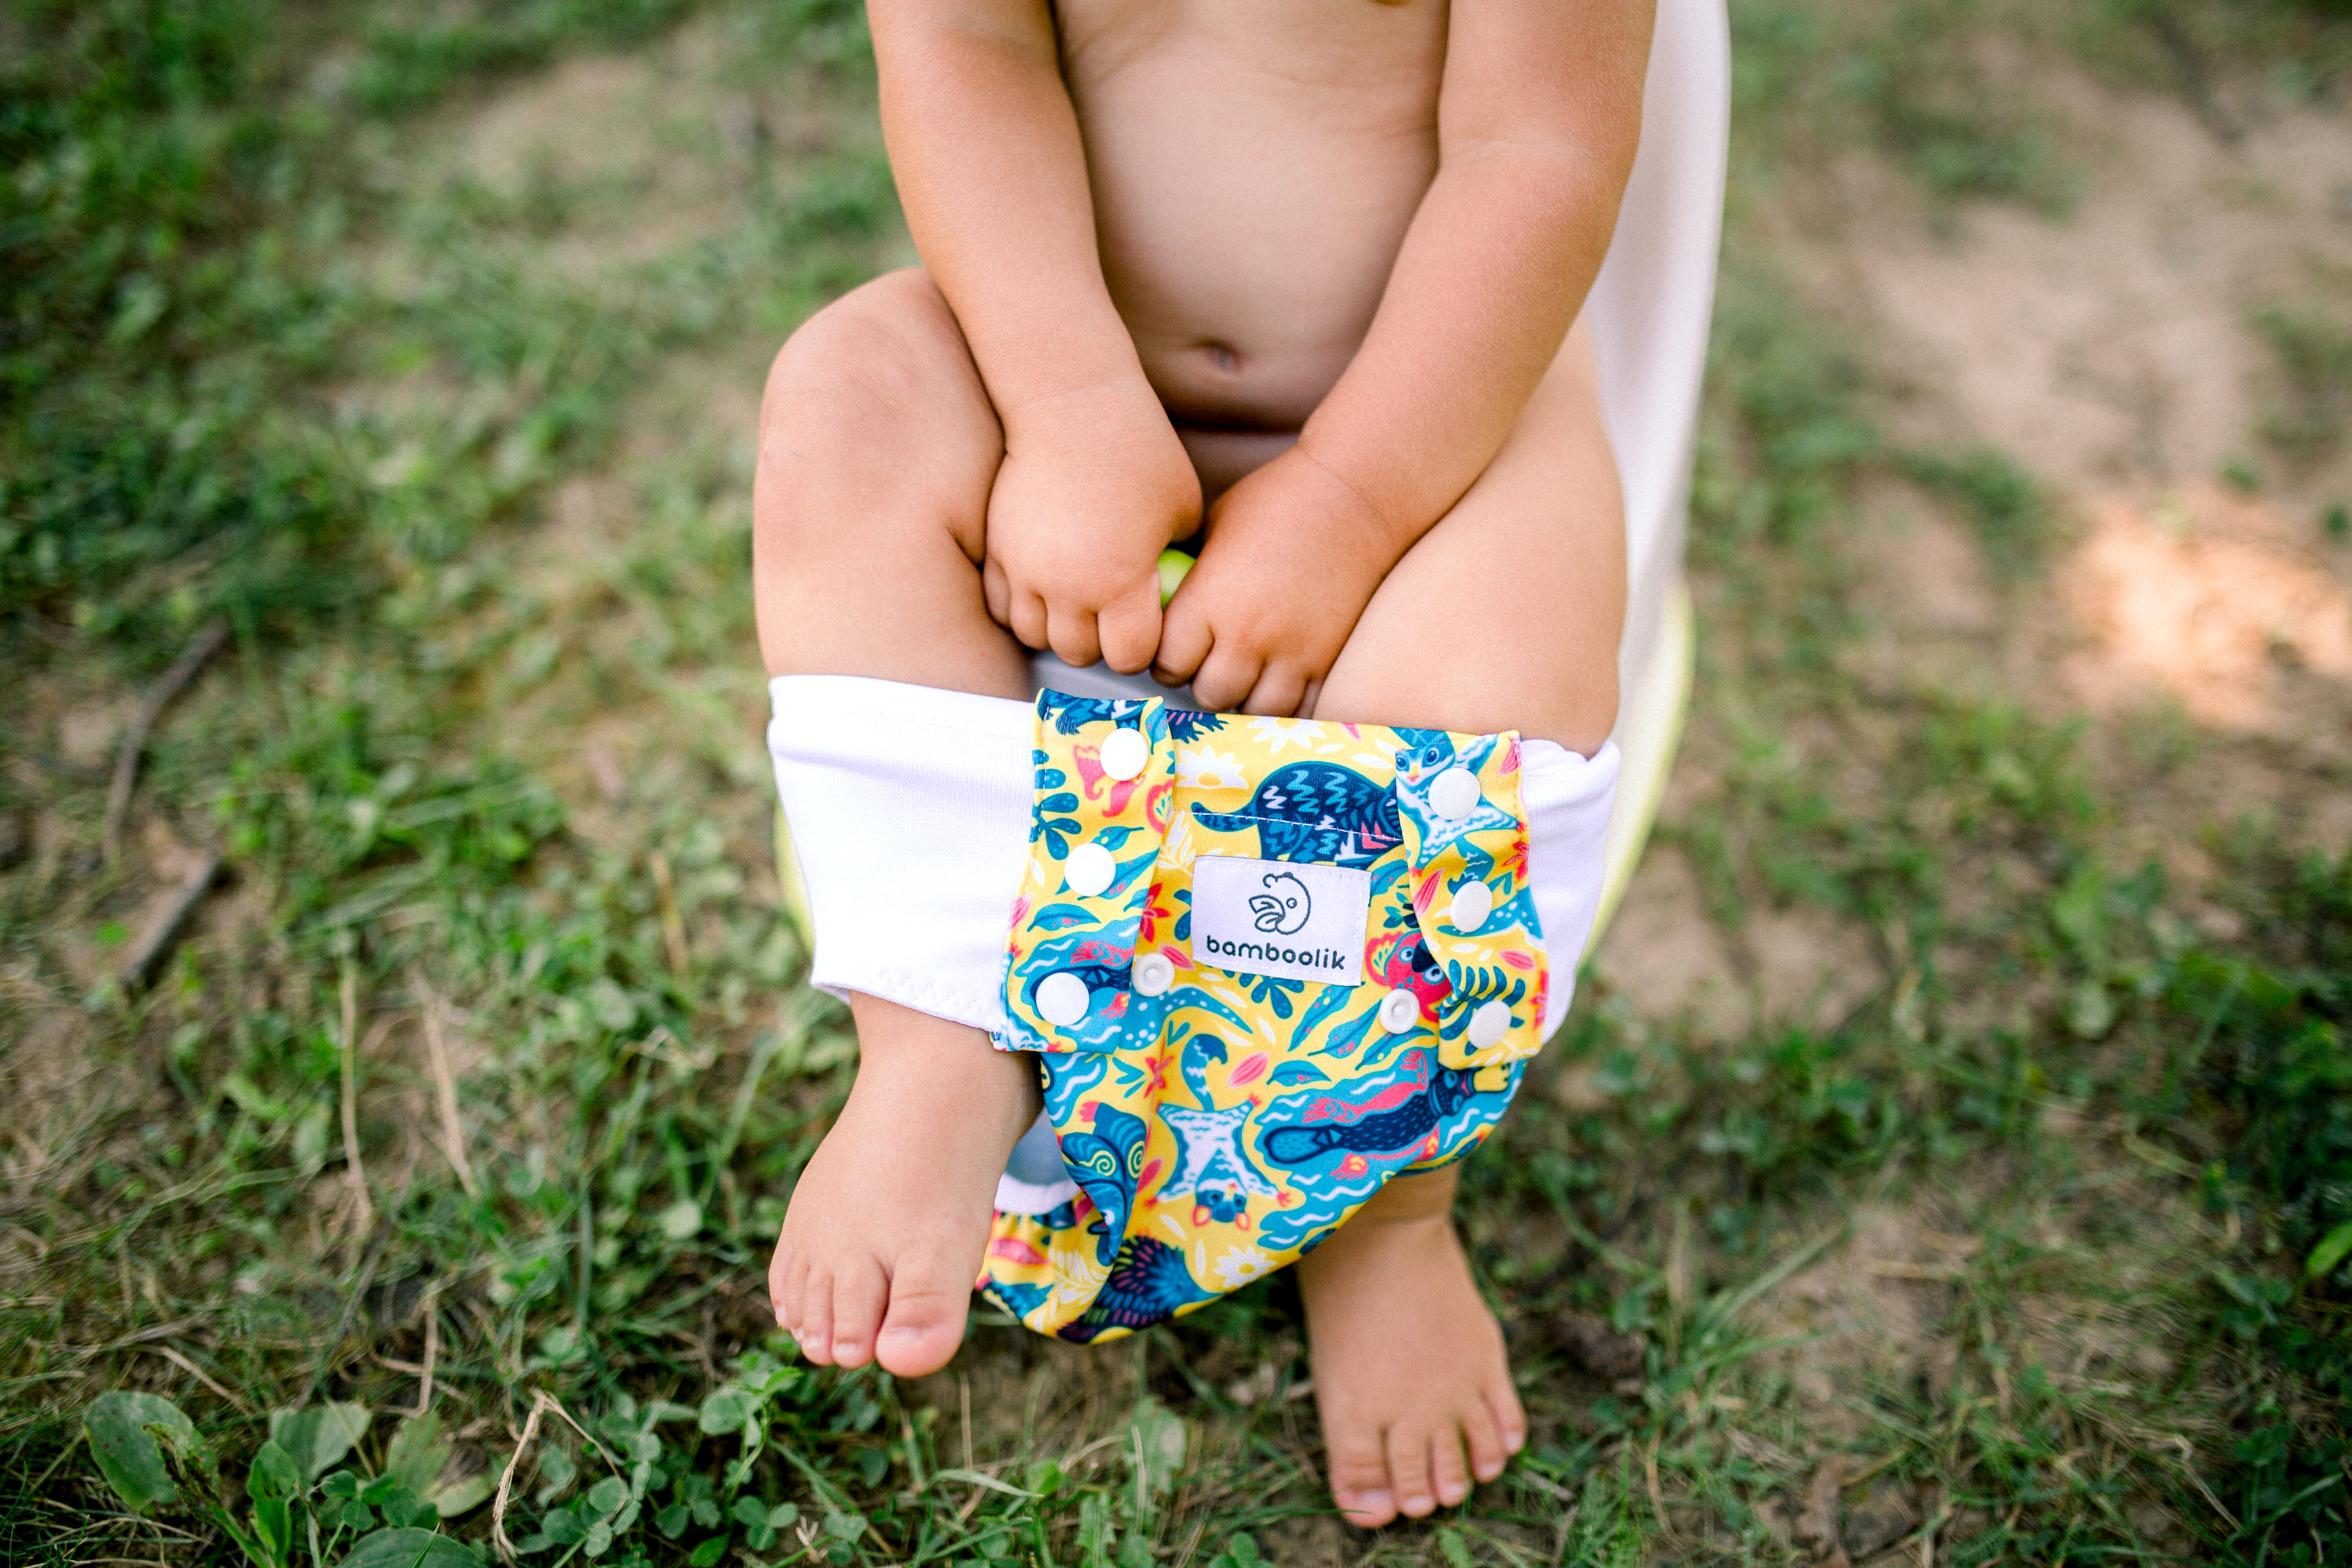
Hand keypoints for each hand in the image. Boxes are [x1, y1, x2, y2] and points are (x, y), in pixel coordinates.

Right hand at [982, 378, 1199, 672]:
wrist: (1073, 408)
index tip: (1147, 631)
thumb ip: (1176, 560)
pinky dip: (1021, 610)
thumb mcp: (1182, 511)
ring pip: (1033, 635)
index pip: (1128, 656)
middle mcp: (1068, 586)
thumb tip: (1175, 589)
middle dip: (1099, 645)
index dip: (1142, 649)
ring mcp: (1026, 570)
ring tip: (1076, 609)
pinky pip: (1000, 606)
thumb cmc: (1138, 452)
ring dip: (1057, 631)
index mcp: (1120, 582)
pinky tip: (1042, 594)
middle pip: (1078, 653)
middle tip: (1112, 622)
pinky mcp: (999, 551)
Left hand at [1152, 448, 1397, 714]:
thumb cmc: (1275, 500)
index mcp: (1208, 599)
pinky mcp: (1327, 658)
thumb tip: (1160, 601)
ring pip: (1252, 708)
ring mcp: (1291, 651)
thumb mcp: (1213, 527)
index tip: (1174, 651)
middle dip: (1202, 681)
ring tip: (1244, 672)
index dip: (1166, 661)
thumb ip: (1187, 575)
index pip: (1168, 663)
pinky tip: (1278, 678)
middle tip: (1209, 662)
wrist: (1351, 495)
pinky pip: (1297, 709)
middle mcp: (1246, 633)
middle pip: (1208, 693)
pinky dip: (1284, 701)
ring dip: (1244, 695)